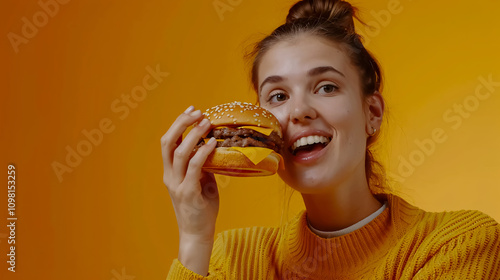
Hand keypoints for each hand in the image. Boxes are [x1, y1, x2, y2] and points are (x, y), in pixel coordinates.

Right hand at [161, 105, 218, 274]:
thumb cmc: (201, 207)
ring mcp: (177, 185)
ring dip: (193, 135)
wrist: (197, 233)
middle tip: (197, 112)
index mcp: (170, 172)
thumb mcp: (201, 182)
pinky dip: (203, 153)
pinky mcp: (188, 193)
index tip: (191, 110)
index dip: (177, 124)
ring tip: (206, 123)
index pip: (168, 143)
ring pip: (179, 153)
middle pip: (168, 143)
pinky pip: (194, 168)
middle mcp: (170, 176)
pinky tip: (212, 143)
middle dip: (181, 124)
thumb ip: (202, 166)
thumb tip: (212, 148)